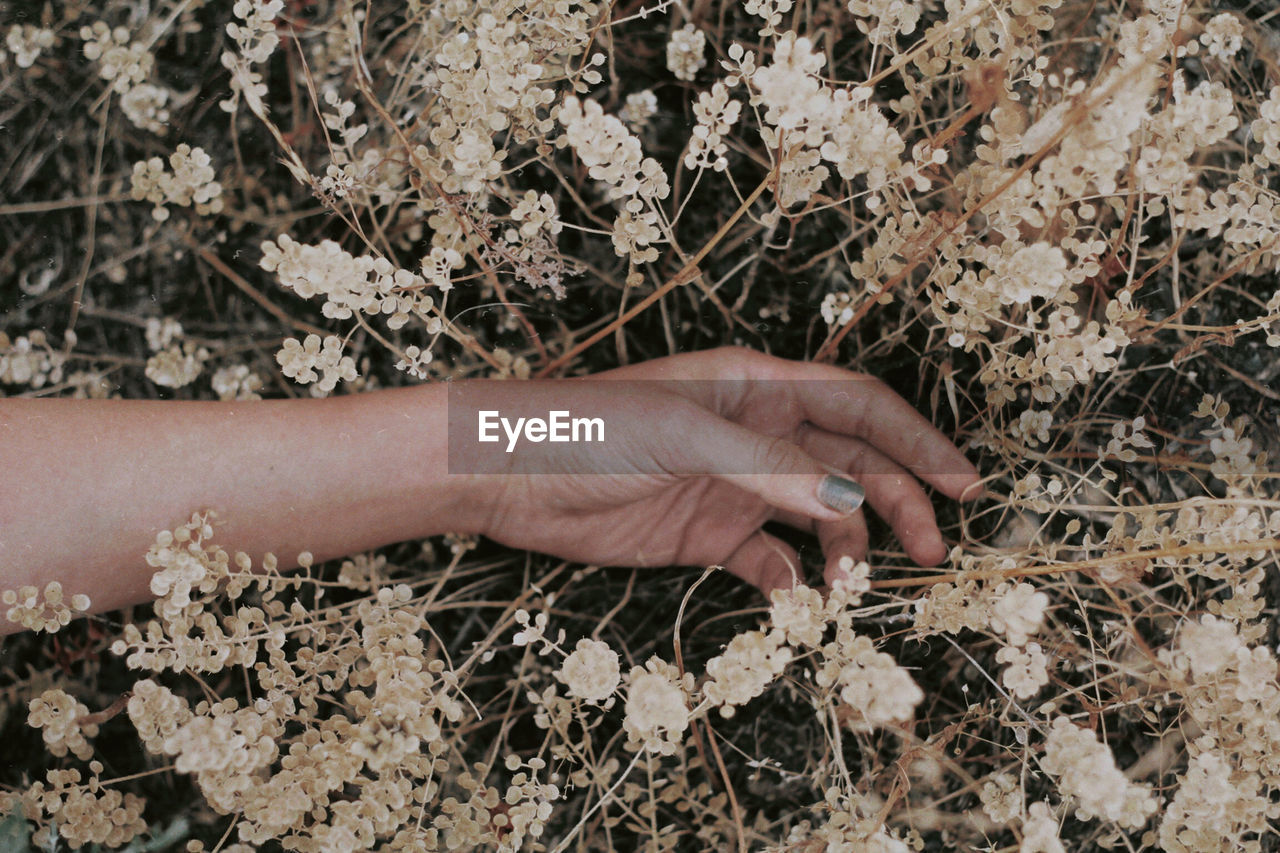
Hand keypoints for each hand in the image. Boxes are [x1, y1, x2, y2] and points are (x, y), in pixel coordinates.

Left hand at [455, 348, 980, 593]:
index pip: (858, 404)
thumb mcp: (686, 438)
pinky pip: (767, 558)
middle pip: (849, 463)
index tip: (963, 484)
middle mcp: (755, 433)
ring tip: (858, 588)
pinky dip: (791, 579)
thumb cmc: (589, 429)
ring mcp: (732, 485)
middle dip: (897, 503)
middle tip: (933, 552)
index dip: (916, 439)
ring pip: (817, 516)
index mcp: (756, 387)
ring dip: (847, 550)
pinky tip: (797, 598)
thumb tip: (856, 499)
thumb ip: (772, 467)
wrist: (506, 476)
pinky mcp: (704, 534)